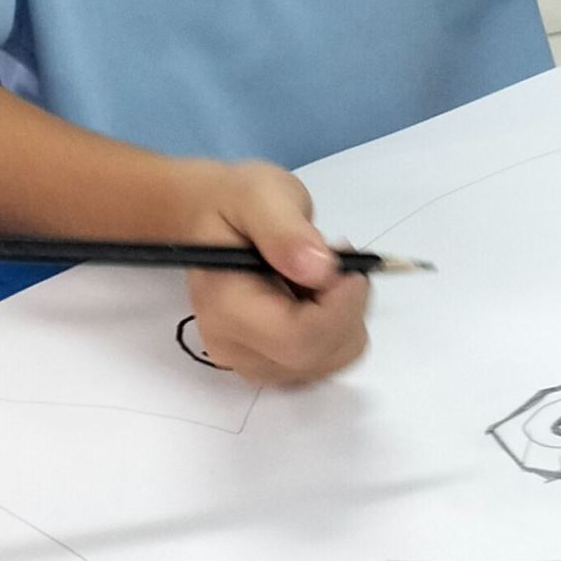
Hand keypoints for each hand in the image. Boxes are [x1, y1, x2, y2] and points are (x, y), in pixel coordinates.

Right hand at [183, 160, 370, 385]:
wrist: (211, 220)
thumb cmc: (233, 203)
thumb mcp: (260, 195)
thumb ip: (287, 232)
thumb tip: (320, 272)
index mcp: (223, 307)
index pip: (296, 338)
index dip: (339, 308)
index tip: (349, 265)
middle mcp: (232, 348)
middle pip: (317, 356)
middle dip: (346, 307)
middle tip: (336, 259)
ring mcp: (251, 363)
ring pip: (330, 361)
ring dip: (345, 316)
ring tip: (321, 274)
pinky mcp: (272, 365)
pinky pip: (327, 360)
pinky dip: (338, 328)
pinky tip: (319, 295)